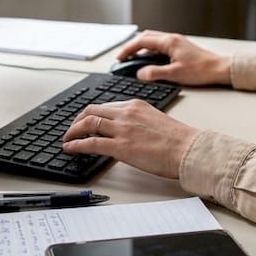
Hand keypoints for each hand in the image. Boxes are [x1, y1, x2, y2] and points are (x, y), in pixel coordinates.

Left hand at [61, 99, 198, 178]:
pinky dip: (76, 144)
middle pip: (92, 111)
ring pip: (88, 123)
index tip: (85, 120)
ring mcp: (122, 129)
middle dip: (77, 120)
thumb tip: (129, 132)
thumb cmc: (179, 140)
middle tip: (72, 129)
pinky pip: (90, 143)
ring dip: (73, 131)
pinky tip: (70, 148)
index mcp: (136, 105)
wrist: (188, 150)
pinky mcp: (120, 146)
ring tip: (67, 139)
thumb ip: (139, 122)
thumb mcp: (156, 121)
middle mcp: (126, 113)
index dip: (91, 114)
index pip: (106, 106)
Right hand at [115, 30, 231, 85]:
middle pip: (146, 38)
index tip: (119, 58)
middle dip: (132, 47)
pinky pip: (160, 47)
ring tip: (133, 61)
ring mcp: (176, 43)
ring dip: (141, 49)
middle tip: (123, 58)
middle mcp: (172, 39)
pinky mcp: (180, 49)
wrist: (219, 69)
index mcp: (169, 42)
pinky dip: (151, 53)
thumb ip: (154, 73)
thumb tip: (140, 73)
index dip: (128, 49)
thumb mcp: (174, 74)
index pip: (142, 41)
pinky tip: (149, 64)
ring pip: (153, 42)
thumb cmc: (202, 70)